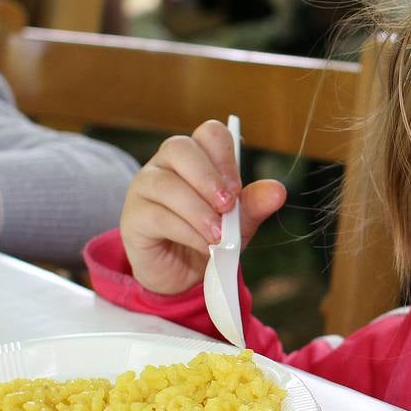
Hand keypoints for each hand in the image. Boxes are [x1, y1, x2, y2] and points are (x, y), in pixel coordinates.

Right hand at [120, 119, 286, 294]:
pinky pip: (158, 216)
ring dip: (199, 211)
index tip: (238, 188)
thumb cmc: (208, 237)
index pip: (209, 134)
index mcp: (196, 158)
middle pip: (179, 148)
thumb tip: (278, 190)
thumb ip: (254, 205)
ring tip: (219, 235)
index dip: (225, 156)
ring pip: (167, 184)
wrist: (182, 276)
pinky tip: (204, 246)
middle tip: (228, 206)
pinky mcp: (133, 217)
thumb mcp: (238, 223)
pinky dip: (187, 232)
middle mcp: (166, 165)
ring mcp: (144, 188)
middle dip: (208, 178)